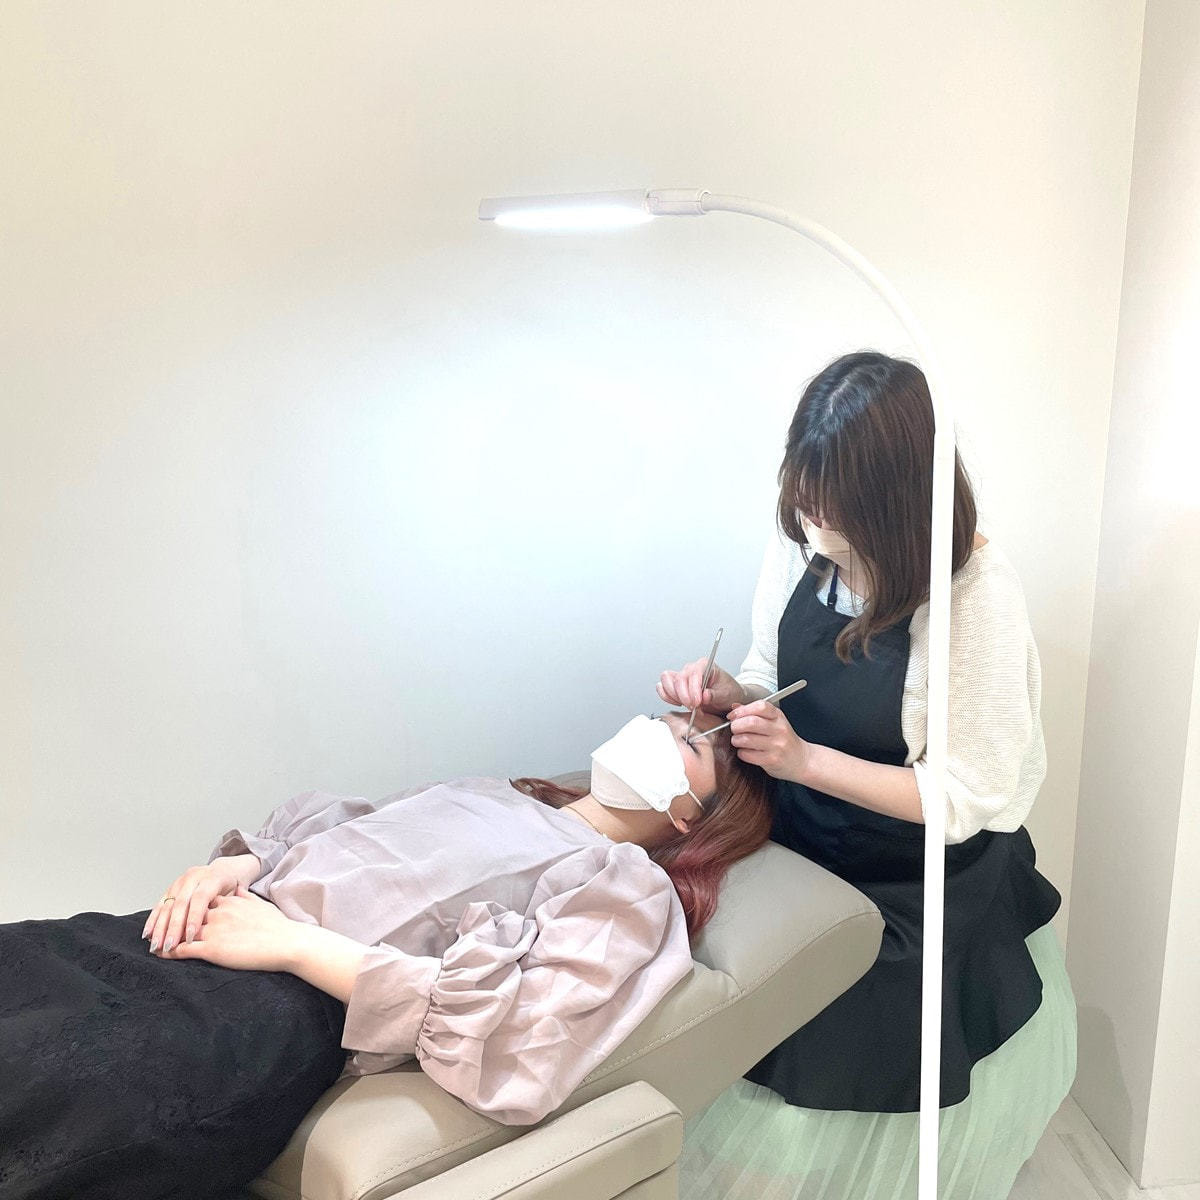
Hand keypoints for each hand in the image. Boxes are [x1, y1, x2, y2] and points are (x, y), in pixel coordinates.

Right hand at [142, 855, 259, 953]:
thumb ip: (224, 909)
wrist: (228, 871)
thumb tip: (216, 930)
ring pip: (168, 905)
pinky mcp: (171, 887)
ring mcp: (181, 881)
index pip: (200, 899)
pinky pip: (160, 904)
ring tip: (155, 946)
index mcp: (212, 877)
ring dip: (159, 928)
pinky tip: (147, 934)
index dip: (193, 919)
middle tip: (168, 947)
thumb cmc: (233, 888)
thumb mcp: (235, 896)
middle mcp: (194, 877)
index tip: (189, 939)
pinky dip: (153, 920)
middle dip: (172, 928)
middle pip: (180, 903)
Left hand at [156, 884, 302, 972]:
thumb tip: (239, 889)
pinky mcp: (212, 948)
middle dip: (171, 923)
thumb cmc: (278, 926)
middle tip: (158, 931)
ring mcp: (214, 929)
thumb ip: (246, 896)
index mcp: (228, 902)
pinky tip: (163, 955)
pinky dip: (171, 952)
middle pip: (186, 915)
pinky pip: (184, 949)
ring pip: (181, 932)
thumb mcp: (260, 904)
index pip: (200, 902)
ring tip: (155, 945)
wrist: (287, 942)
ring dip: (166, 938)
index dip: (186, 909)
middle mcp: (218, 912)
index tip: (176, 914)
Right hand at [657, 660, 744, 713]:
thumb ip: (714, 695)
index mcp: (705, 665)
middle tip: (693, 707)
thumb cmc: (728, 692)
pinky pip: (663, 687)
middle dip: (683, 695)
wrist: (728, 698)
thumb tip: (704, 696)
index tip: (697, 703)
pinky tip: (678, 703)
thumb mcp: (726, 694)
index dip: (693, 690)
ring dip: (674, 695)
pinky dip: (666, 696)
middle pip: (678, 678)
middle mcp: (692, 668)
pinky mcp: (676, 685)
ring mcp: (683, 676)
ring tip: (686, 705)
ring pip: (667, 680)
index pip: (693, 674)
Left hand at [727, 700, 811, 781]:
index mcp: (778, 716)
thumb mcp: (774, 722)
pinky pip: (748, 754)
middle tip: (734, 729)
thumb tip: (735, 707)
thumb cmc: (784, 740)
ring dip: (736, 740)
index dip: (742, 710)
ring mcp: (777, 745)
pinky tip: (745, 752)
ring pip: (746, 739)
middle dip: (736, 726)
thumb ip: (754, 713)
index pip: (760, 706)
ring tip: (738, 741)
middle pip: (751, 722)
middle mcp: (779, 729)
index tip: (733, 716)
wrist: (801, 760)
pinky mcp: (772, 760)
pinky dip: (742, 753)